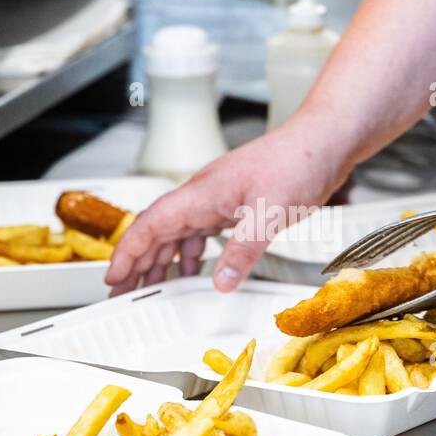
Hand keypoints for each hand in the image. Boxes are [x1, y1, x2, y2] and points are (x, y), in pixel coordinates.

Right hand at [104, 122, 348, 295]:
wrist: (323, 141)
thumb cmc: (298, 161)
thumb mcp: (270, 213)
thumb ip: (243, 249)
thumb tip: (220, 282)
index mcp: (201, 194)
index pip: (149, 225)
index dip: (127, 254)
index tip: (112, 278)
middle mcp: (202, 195)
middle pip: (156, 232)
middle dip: (136, 264)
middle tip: (122, 294)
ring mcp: (217, 198)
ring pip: (177, 233)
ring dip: (162, 261)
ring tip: (151, 288)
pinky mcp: (234, 203)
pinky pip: (201, 231)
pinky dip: (191, 253)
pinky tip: (194, 269)